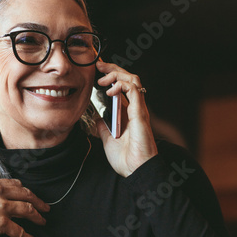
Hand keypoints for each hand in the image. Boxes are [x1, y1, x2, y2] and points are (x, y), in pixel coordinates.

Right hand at [0, 179, 49, 236]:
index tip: (31, 196)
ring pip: (27, 209)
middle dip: (38, 202)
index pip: (16, 184)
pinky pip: (19, 231)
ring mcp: (1, 207)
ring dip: (37, 217)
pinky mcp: (1, 223)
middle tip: (46, 208)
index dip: (26, 191)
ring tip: (42, 222)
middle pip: (26, 194)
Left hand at [94, 60, 157, 176]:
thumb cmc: (125, 157)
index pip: (121, 86)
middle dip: (112, 68)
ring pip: (133, 79)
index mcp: (127, 112)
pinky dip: (121, 85)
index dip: (110, 74)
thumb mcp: (107, 138)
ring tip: (103, 78)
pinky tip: (110, 90)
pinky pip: (134, 90)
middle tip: (98, 66)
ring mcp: (138, 109)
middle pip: (127, 78)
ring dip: (117, 74)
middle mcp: (134, 107)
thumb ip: (103, 125)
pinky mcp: (140, 112)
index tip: (96, 70)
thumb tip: (96, 115)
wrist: (135, 170)